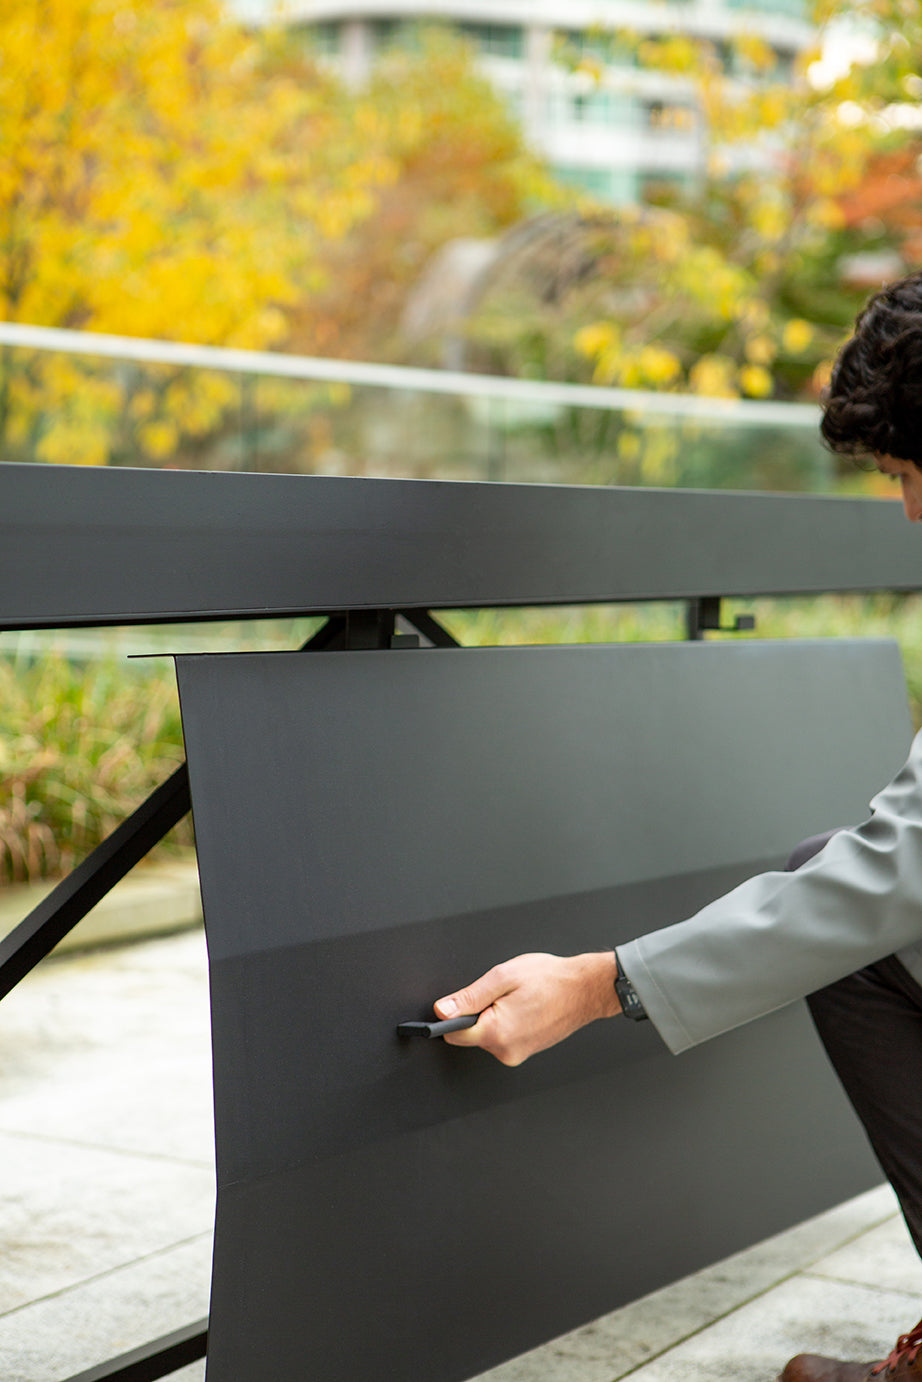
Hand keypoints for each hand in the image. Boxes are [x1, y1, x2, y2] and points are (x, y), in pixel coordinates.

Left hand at [433, 951, 620, 1065]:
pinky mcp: (525, 1052)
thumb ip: (469, 997)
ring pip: (486, 1037)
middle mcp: (506, 1050)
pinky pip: (502, 1039)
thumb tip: (442, 1010)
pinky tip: (523, 1008)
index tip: (454, 1006)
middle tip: (500, 995)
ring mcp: (517, 1054)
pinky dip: (506, 1023)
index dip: (450, 1016)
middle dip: (477, 1014)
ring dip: (493, 1018)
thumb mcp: (503, 977)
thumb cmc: (550, 979)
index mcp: (497, 1032)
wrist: (585, 989)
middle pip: (470, 1035)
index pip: (452, 1034)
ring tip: (517, 1000)